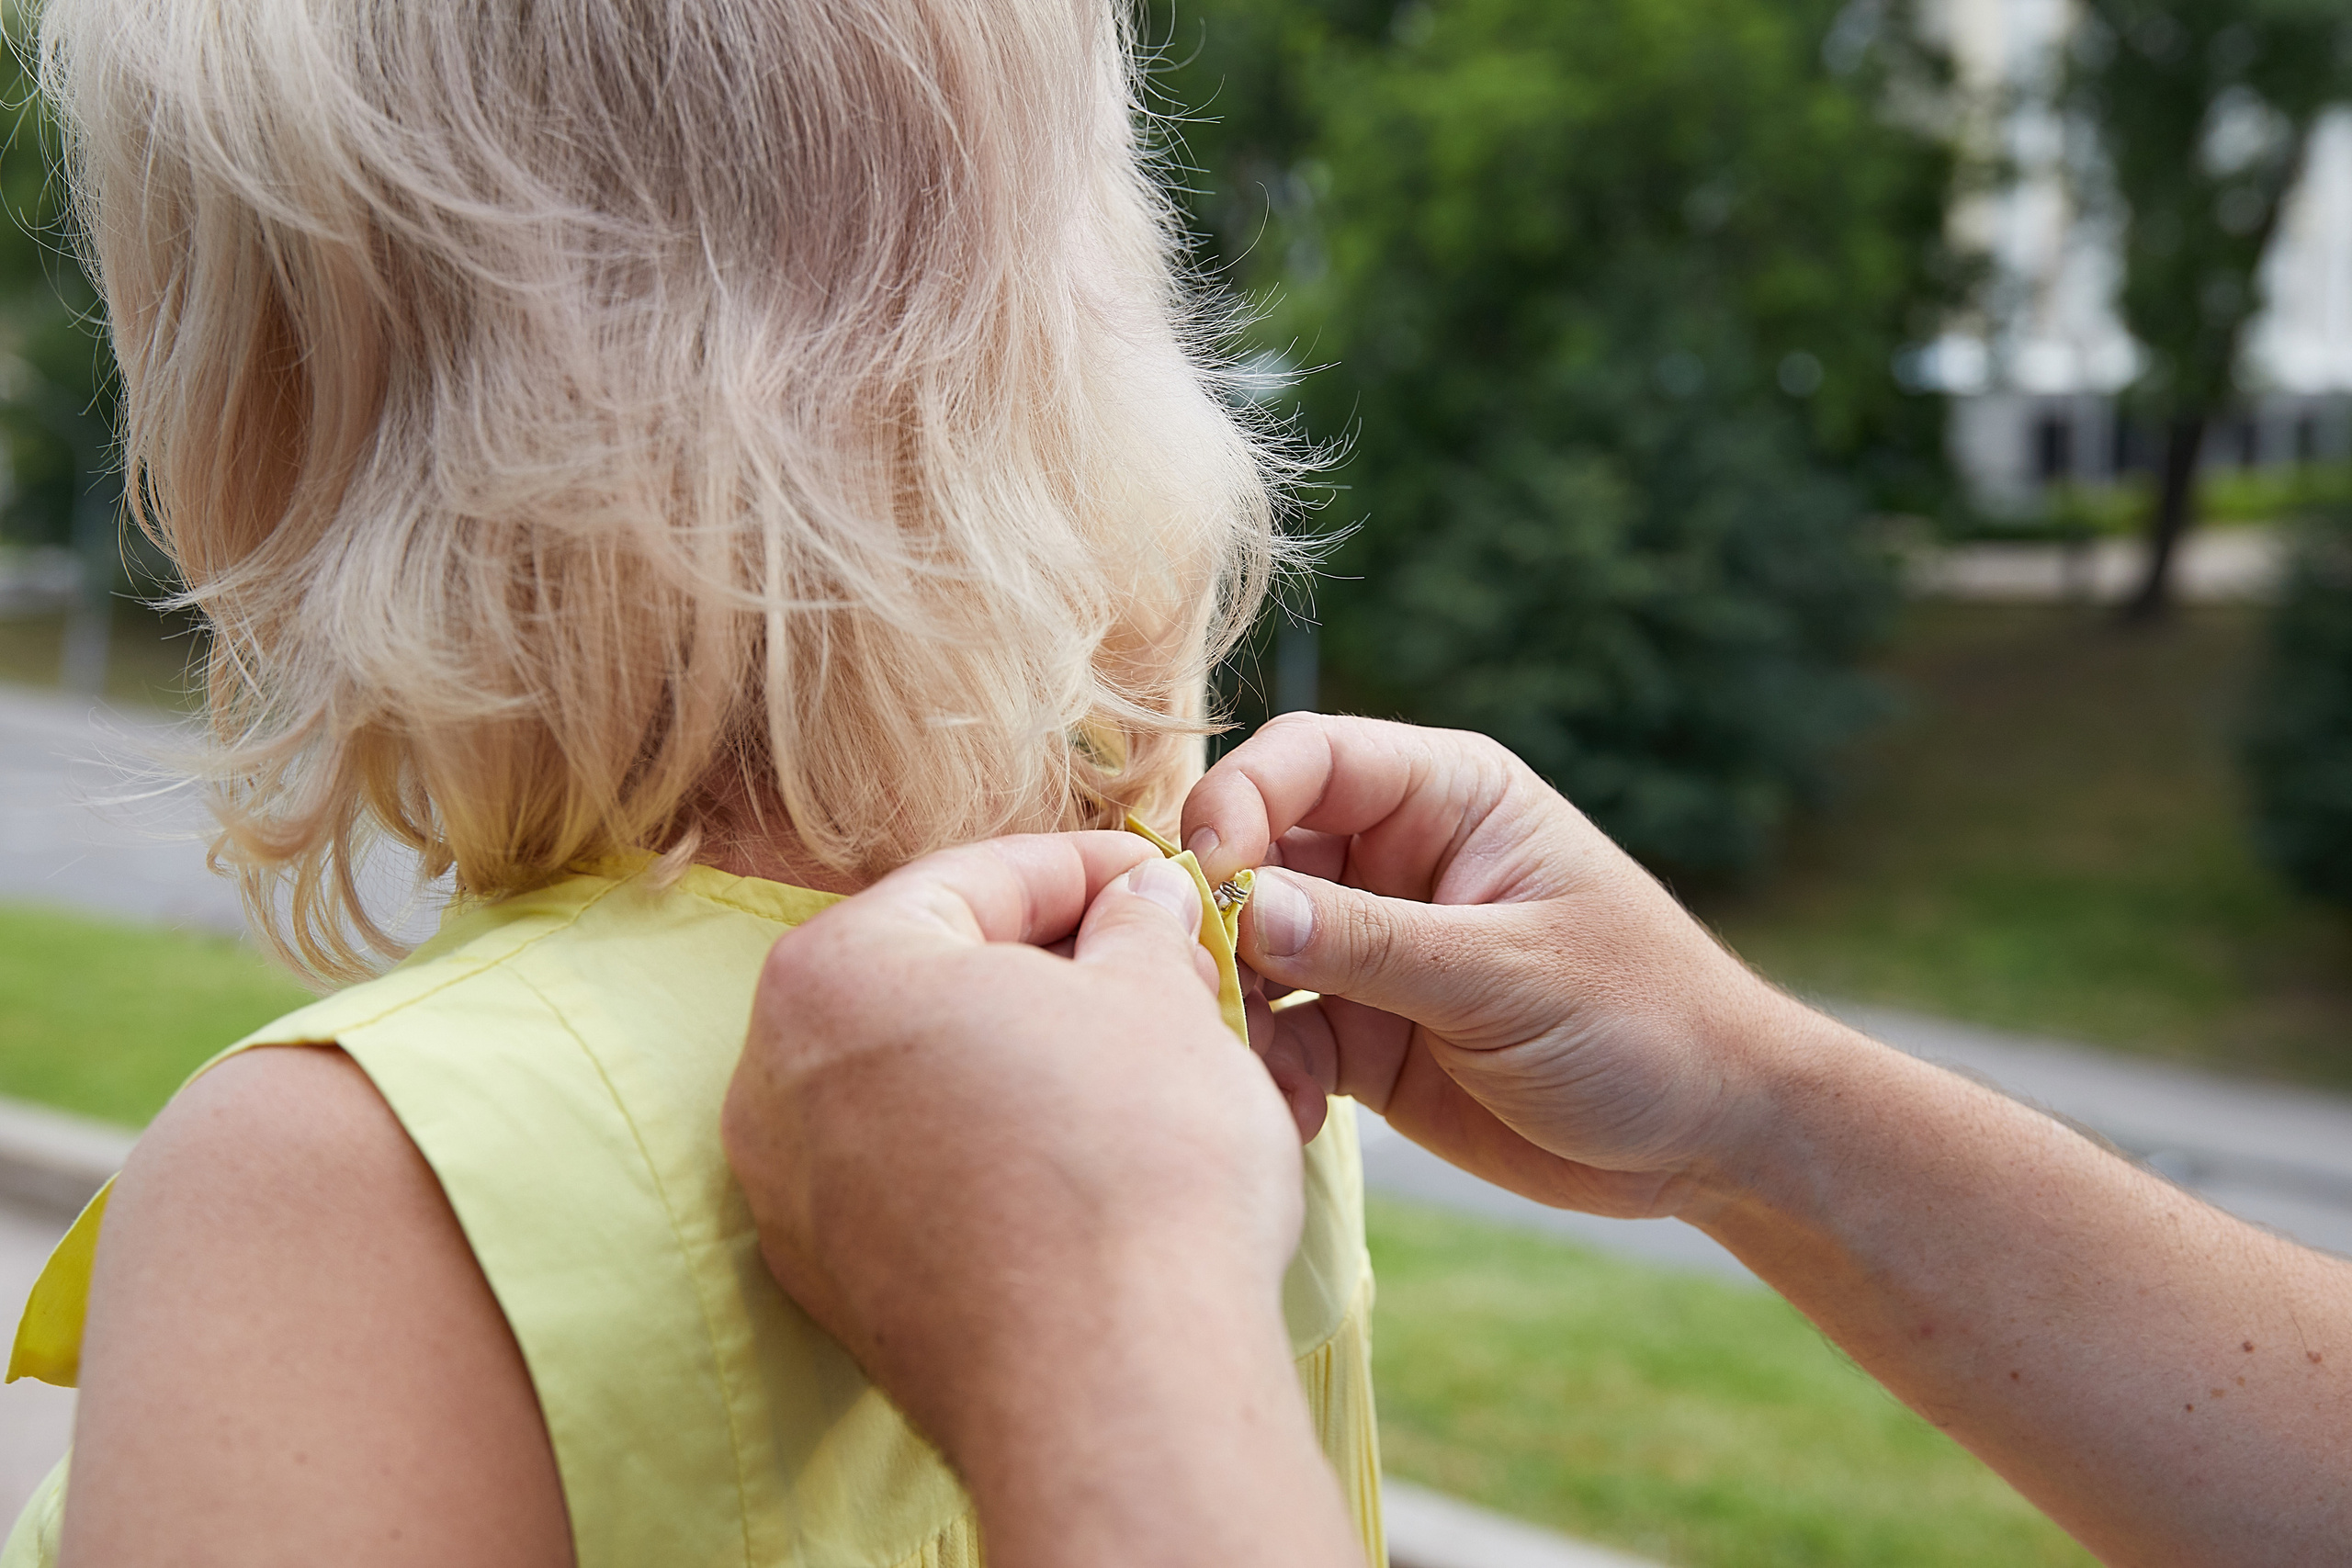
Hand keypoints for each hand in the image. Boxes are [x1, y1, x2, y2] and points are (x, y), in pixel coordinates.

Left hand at [722, 831, 1357, 1567]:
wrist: (1113, 1384)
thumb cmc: (1132, 1161)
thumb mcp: (1159, 996)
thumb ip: (1137, 927)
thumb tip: (1141, 904)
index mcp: (836, 971)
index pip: (973, 878)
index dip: (1088, 867)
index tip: (1158, 878)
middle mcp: (775, 1080)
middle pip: (929, 980)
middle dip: (1047, 968)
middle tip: (1156, 967)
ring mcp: (792, 1197)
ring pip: (919, 1085)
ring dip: (1021, 1062)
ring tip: (1134, 1066)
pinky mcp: (833, 1290)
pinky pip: (913, 1180)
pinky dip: (988, 1154)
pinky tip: (1082, 1163)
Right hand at [1183, 713, 1807, 1219]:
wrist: (1709, 1136)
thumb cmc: (1642, 1022)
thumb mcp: (1507, 975)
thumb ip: (1371, 944)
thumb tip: (1243, 908)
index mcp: (1444, 797)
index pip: (1307, 759)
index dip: (1241, 800)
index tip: (1209, 874)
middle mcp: (1392, 861)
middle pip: (1258, 854)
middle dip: (1219, 918)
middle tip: (1199, 987)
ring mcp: (1371, 951)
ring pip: (1252, 954)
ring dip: (1233, 1007)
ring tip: (1243, 1067)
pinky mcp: (1364, 1036)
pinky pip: (1279, 1039)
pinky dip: (1269, 1073)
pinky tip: (1297, 1118)